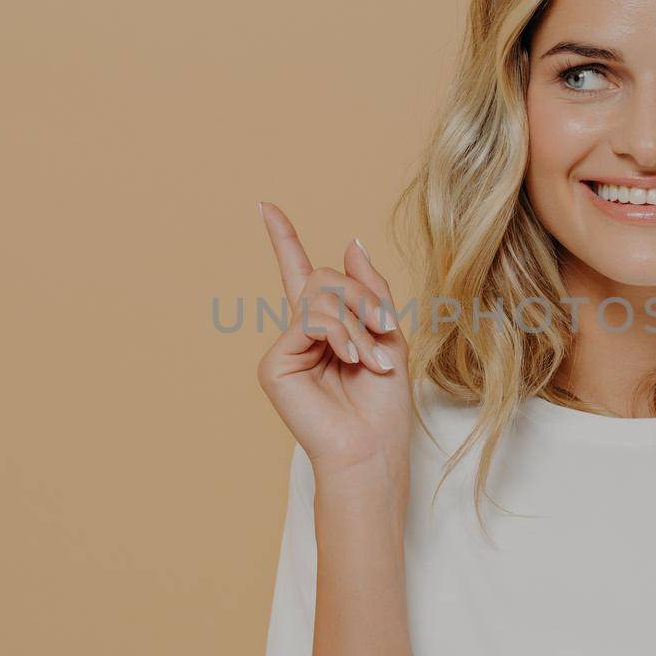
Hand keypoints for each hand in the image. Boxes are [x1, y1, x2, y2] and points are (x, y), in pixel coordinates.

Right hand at [255, 202, 413, 477]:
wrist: (372, 449)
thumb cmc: (383, 405)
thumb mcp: (388, 336)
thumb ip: (371, 290)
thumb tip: (352, 242)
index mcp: (325, 327)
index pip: (300, 275)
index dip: (283, 239)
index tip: (267, 206)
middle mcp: (300, 334)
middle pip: (323, 278)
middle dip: (362, 297)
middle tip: (386, 331)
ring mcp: (285, 348)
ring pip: (319, 295)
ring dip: (357, 322)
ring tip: (371, 359)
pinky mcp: (274, 364)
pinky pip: (311, 320)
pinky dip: (340, 334)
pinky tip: (352, 360)